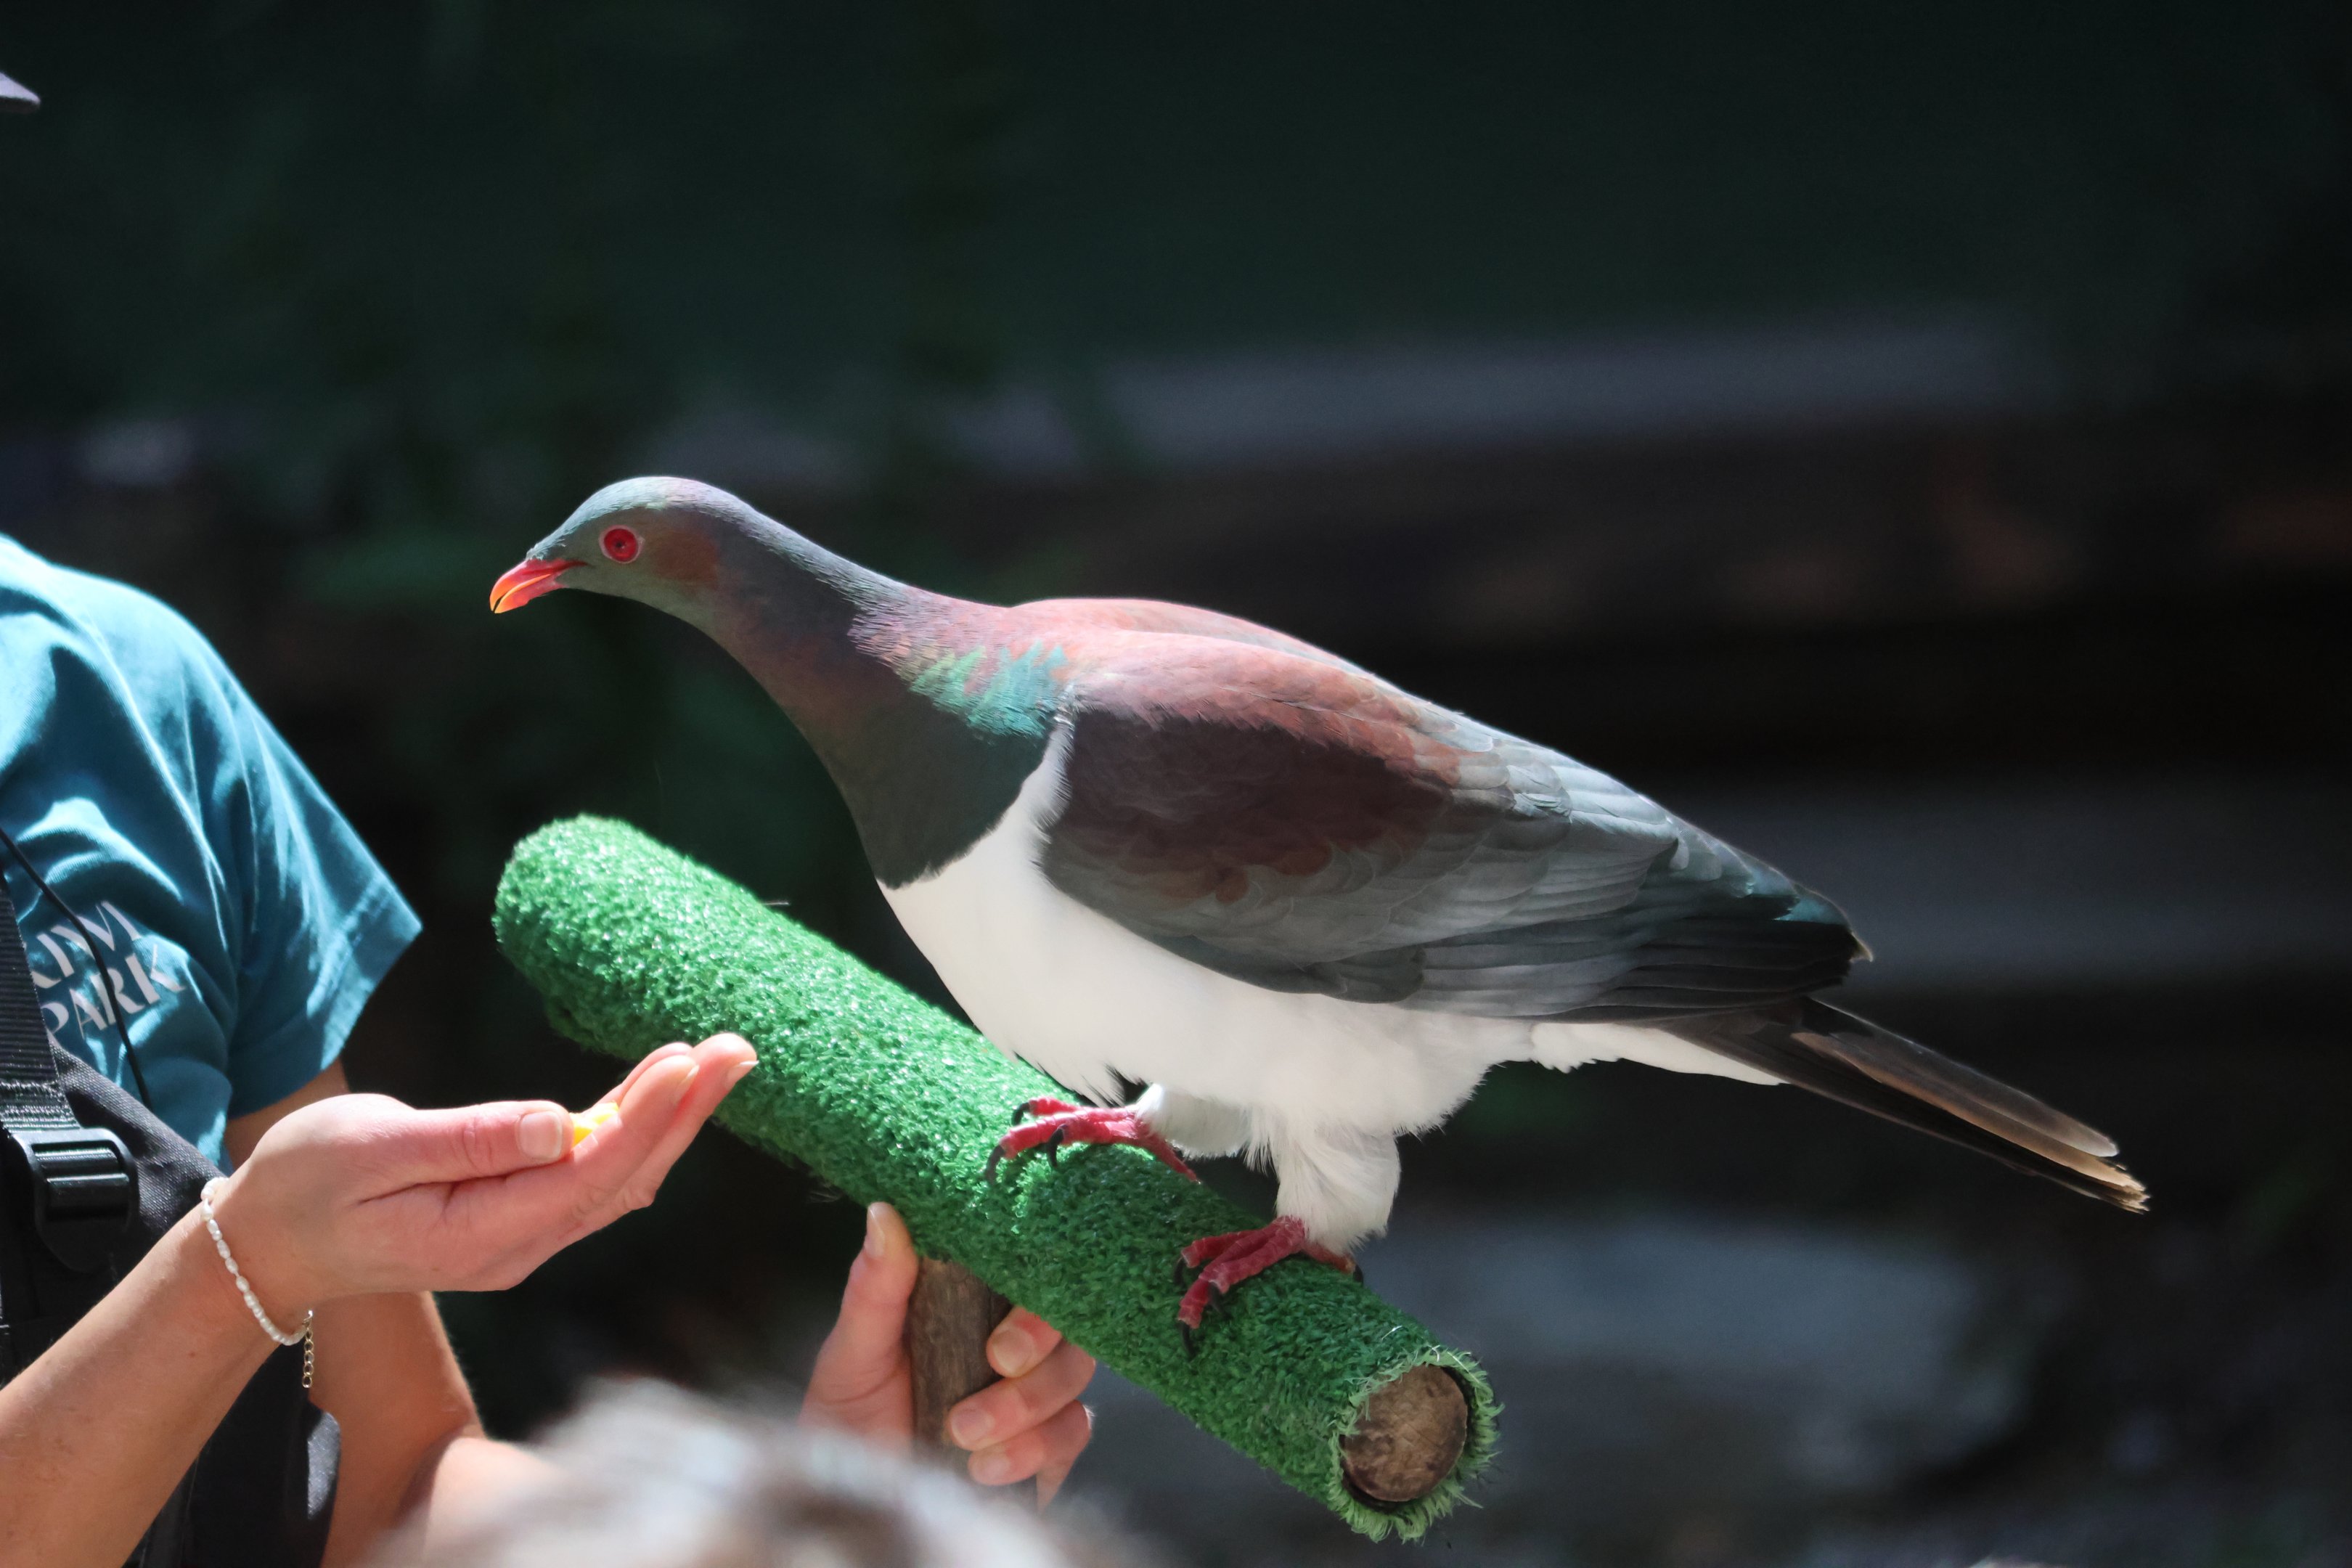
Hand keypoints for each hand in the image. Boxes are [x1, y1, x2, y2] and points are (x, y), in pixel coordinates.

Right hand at [210, 1034, 757, 1315]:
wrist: (270, 1241)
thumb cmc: (306, 1184)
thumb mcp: (370, 1150)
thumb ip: (465, 1141)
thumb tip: (557, 1124)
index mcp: (479, 1237)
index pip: (587, 1176)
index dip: (645, 1119)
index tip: (687, 1061)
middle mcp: (517, 1247)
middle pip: (623, 1177)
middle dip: (686, 1113)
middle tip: (739, 1050)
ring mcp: (522, 1237)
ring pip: (618, 1176)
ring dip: (673, 1118)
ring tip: (722, 1056)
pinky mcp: (519, 1216)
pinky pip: (593, 1174)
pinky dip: (634, 1128)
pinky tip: (666, 1087)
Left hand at [802, 1203, 1094, 1503]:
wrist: (848, 1499)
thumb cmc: (848, 1411)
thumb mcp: (854, 1348)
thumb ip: (876, 1286)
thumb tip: (884, 1211)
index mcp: (975, 1298)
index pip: (1030, 1266)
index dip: (1035, 1280)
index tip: (1001, 1322)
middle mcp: (1015, 1338)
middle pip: (1067, 1318)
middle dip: (1039, 1341)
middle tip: (997, 1364)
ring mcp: (1036, 1391)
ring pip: (1074, 1376)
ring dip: (1027, 1406)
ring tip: (964, 1436)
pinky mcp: (1047, 1444)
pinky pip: (1072, 1432)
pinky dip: (1034, 1450)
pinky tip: (986, 1469)